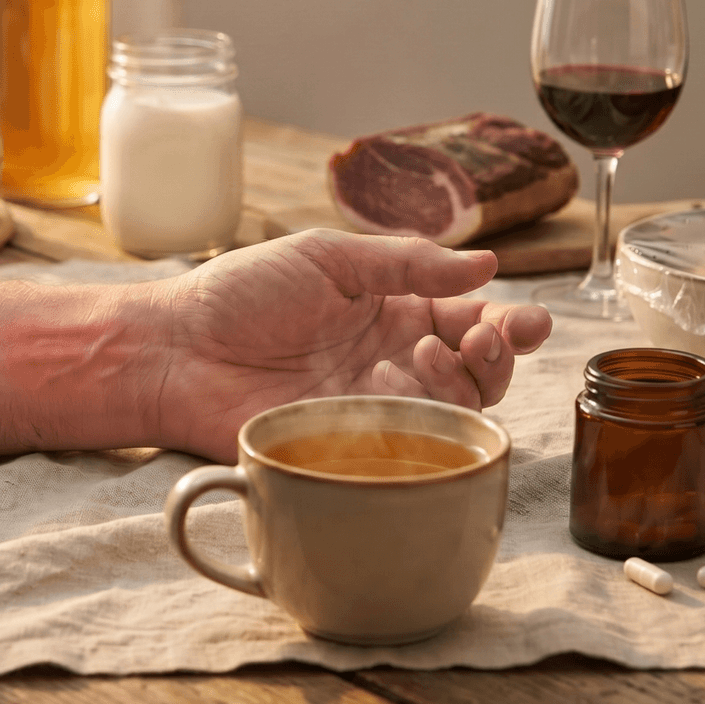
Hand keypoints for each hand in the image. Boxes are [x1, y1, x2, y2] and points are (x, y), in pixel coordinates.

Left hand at [148, 229, 551, 462]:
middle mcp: (392, 360)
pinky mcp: (351, 446)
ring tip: (424, 354)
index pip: (470, 317)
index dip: (508, 322)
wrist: (176, 349)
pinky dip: (419, 418)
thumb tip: (488, 266)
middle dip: (498, 356)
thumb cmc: (239, 293)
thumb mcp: (326, 257)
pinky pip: (410, 446)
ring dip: (460, 383)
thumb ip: (406, 263)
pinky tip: (392, 386)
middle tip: (481, 337)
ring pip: (454, 412)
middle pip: (477, 373)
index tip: (528, 321)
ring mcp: (373, 406)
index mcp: (392, 309)